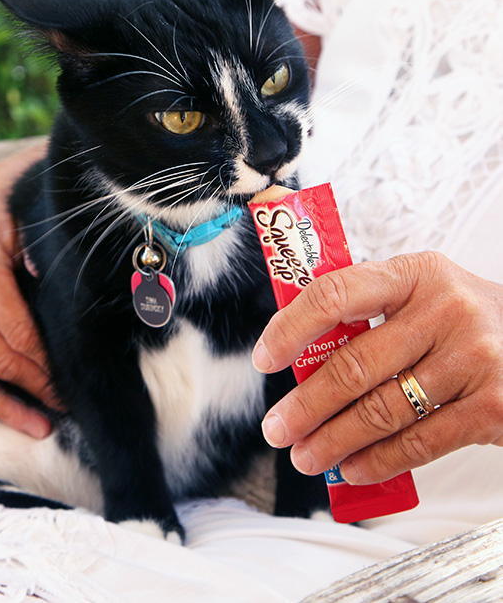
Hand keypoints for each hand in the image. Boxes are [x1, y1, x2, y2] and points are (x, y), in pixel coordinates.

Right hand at [0, 142, 60, 439]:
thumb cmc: (12, 213)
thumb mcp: (30, 223)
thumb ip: (41, 254)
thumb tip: (49, 280)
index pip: (20, 340)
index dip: (47, 370)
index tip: (72, 389)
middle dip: (35, 392)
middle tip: (65, 412)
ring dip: (1, 408)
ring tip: (36, 429)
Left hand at [252, 252, 502, 484]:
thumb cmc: (466, 320)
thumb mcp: (424, 295)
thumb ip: (370, 313)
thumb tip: (299, 353)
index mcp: (415, 275)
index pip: (334, 294)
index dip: (290, 329)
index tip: (264, 359)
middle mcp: (445, 311)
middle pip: (353, 365)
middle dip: (305, 405)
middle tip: (277, 429)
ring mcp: (473, 359)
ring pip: (381, 410)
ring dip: (333, 440)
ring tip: (305, 455)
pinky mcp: (494, 407)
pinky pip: (419, 441)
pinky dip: (378, 460)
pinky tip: (353, 468)